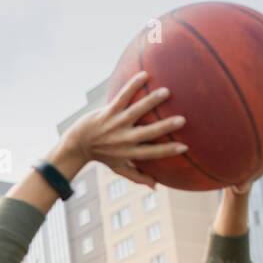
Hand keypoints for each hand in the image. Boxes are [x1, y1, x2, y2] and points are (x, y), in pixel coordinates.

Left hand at [57, 71, 187, 188]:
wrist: (77, 144)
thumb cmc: (103, 156)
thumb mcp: (119, 168)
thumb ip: (138, 176)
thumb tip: (157, 187)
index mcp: (128, 152)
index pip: (151, 153)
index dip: (167, 151)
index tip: (185, 147)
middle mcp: (122, 139)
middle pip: (146, 133)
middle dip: (163, 127)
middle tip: (182, 120)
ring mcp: (115, 124)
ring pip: (134, 112)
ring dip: (150, 102)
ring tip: (166, 92)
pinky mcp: (107, 112)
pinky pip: (121, 98)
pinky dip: (132, 87)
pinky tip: (144, 75)